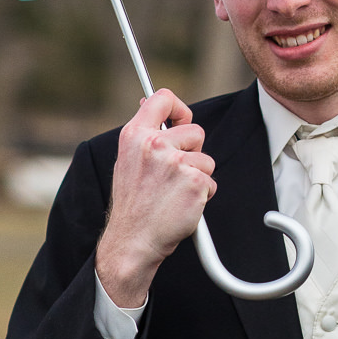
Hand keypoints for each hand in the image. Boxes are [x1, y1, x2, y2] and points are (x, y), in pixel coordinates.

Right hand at [96, 89, 215, 308]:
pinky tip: (182, 205)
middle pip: (196, 131)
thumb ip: (143, 134)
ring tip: (174, 193)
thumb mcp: (127, 160)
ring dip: (197, 177)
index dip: (179, 108)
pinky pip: (211, 182)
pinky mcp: (195, 182)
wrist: (133, 240)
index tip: (181, 120)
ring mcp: (176, 163)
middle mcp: (155, 144)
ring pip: (206, 160)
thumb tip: (149, 103)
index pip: (162, 98)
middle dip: (192, 152)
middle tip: (174, 174)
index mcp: (135, 135)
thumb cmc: (132, 204)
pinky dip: (202, 195)